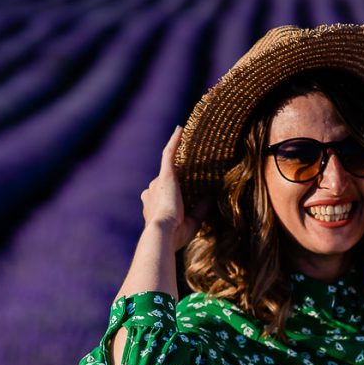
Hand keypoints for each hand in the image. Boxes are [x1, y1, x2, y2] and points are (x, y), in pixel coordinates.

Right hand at [141, 126, 206, 249]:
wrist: (163, 233)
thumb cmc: (175, 235)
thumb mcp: (192, 223)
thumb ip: (200, 210)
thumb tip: (211, 198)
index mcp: (152, 207)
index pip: (161, 197)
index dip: (169, 194)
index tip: (178, 193)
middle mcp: (151, 192)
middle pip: (163, 182)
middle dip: (173, 179)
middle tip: (189, 172)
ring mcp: (158, 182)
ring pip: (168, 166)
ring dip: (177, 155)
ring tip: (186, 141)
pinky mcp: (166, 174)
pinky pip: (169, 153)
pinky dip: (175, 141)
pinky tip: (180, 129)